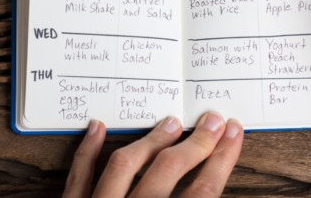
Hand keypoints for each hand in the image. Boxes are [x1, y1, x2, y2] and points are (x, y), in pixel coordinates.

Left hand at [61, 112, 242, 197]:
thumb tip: (209, 181)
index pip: (202, 194)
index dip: (221, 161)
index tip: (233, 135)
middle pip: (167, 173)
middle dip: (194, 145)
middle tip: (212, 121)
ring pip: (124, 167)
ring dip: (150, 142)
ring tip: (169, 122)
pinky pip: (77, 178)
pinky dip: (86, 152)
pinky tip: (98, 127)